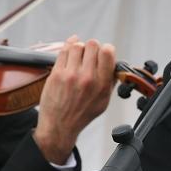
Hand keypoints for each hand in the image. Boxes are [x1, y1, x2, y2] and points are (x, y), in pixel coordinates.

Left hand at [32, 37, 116, 162]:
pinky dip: (68, 46)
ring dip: (79, 47)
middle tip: (90, 54)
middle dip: (92, 47)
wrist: (60, 125)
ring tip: (79, 55)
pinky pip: (64, 51)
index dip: (106, 49)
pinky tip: (71, 47)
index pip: (107, 52)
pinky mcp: (57, 74)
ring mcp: (71, 75)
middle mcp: (87, 78)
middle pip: (92, 45)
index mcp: (102, 84)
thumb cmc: (81, 114)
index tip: (104, 52)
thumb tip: (114, 65)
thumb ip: (110, 82)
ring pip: (77, 45)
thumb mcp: (103, 102)